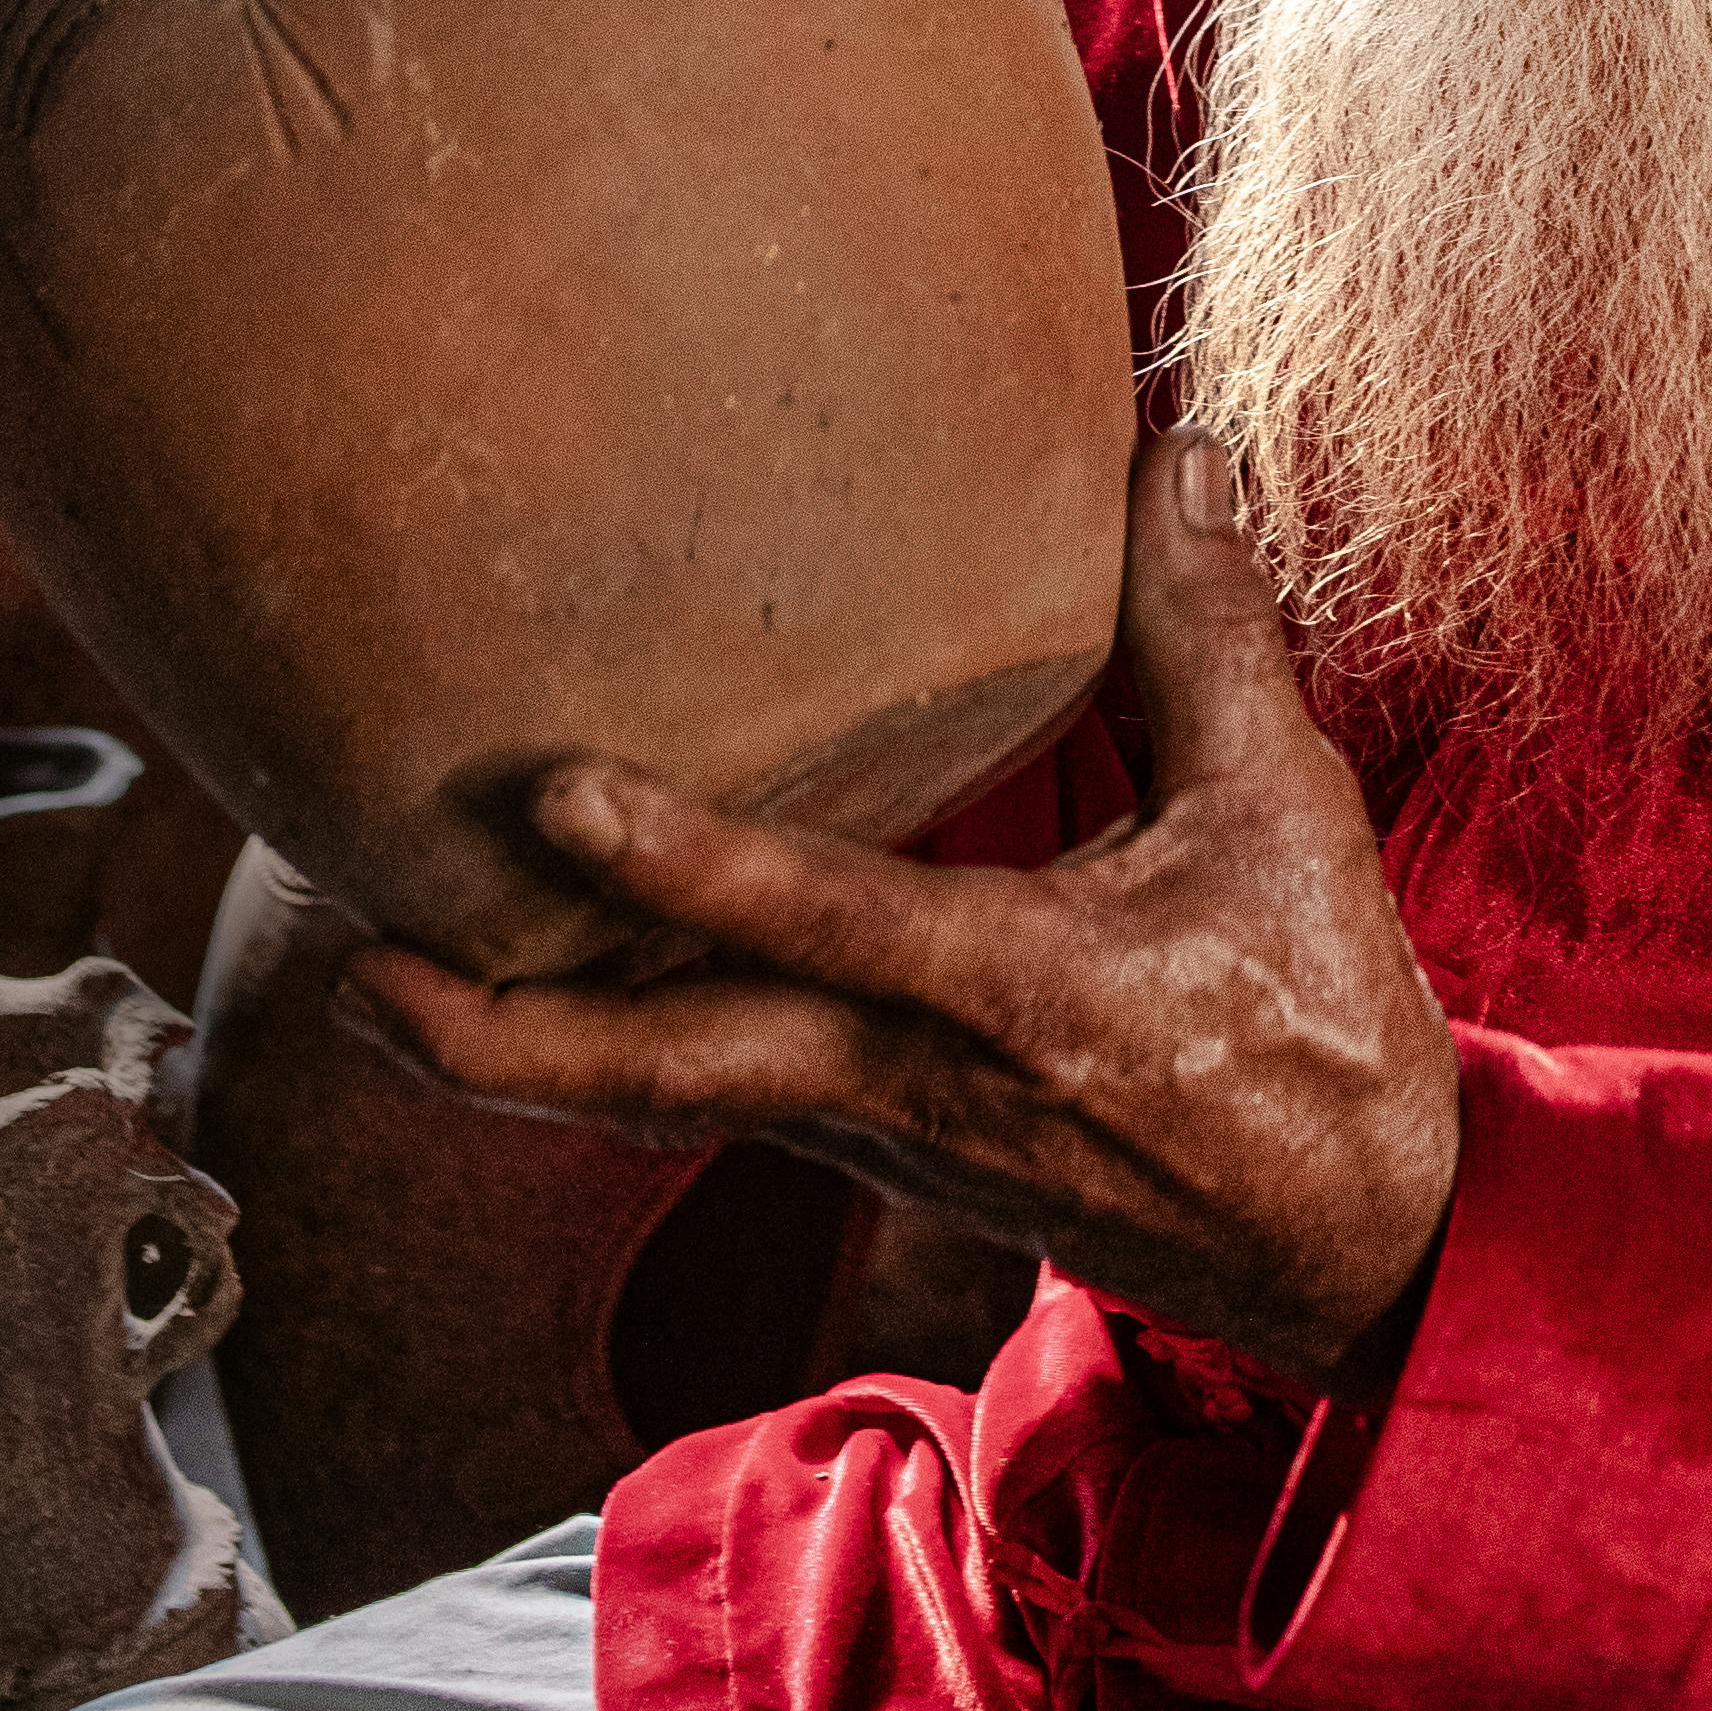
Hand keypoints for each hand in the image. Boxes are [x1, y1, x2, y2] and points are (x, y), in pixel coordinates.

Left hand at [344, 432, 1461, 1387]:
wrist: (1359, 1258)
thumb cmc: (1325, 1035)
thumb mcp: (1285, 820)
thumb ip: (1208, 635)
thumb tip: (1173, 452)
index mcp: (1018, 998)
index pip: (821, 924)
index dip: (684, 864)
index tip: (553, 797)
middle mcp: (915, 1087)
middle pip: (665, 1077)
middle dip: (500, 1035)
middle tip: (353, 975)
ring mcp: (885, 1142)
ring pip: (667, 1106)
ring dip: (523, 1055)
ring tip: (377, 988)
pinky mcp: (884, 1164)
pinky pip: (716, 1109)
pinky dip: (610, 1064)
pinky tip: (542, 1006)